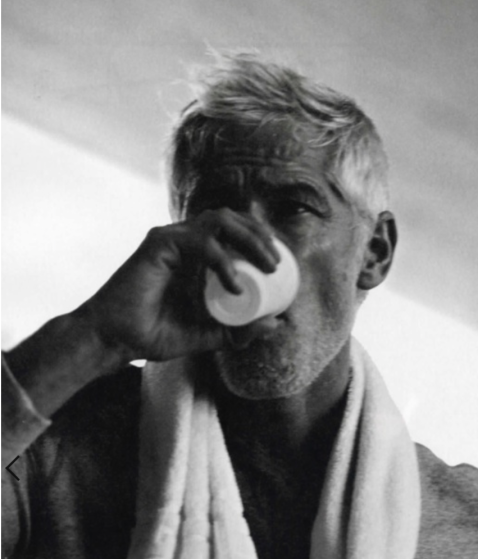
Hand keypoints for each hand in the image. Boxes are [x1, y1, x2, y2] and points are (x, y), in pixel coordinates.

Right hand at [78, 207, 281, 364]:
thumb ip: (237, 331)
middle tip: (278, 262)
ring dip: (249, 238)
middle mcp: (184, 241)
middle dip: (260, 235)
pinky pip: (201, 241)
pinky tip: (234, 284)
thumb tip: (276, 324)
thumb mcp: (207, 336)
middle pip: (232, 219)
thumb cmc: (153, 335)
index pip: (234, 232)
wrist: (115, 340)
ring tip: (267, 264)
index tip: (281, 263)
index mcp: (195, 257)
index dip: (260, 239)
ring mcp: (171, 239)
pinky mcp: (158, 243)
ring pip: (220, 220)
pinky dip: (223, 260)